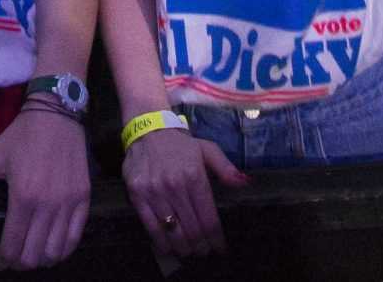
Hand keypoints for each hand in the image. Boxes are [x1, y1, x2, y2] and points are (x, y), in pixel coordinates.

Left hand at [0, 107, 89, 270]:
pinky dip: (62, 250)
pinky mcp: (83, 198)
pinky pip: (75, 237)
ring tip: (29, 253)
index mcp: (22, 196)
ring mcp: (68, 202)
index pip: (12, 246)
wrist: (56, 112)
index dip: (1, 260)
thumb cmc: (21, 135)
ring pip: (55, 252)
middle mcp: (48, 204)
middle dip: (18, 264)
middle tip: (10, 258)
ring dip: (40, 259)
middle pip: (33, 256)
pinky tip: (50, 247)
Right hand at [120, 125, 245, 258]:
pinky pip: (150, 227)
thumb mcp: (208, 150)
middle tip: (204, 252)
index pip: (208, 218)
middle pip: (192, 229)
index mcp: (195, 176)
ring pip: (172, 232)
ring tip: (189, 252)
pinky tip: (169, 248)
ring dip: (183, 248)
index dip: (216, 239)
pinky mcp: (137, 195)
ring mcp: (154, 192)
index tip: (220, 249)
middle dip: (201, 247)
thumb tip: (245, 183)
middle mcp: (175, 186)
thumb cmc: (181, 145)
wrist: (148, 130)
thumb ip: (226, 168)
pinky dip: (161, 242)